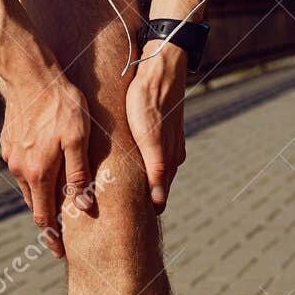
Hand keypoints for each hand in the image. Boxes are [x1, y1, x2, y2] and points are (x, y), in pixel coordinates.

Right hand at [0, 67, 91, 256]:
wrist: (30, 74)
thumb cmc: (62, 104)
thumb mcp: (79, 138)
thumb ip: (79, 174)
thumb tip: (85, 207)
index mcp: (38, 173)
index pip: (44, 217)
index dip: (53, 237)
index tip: (60, 252)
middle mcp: (21, 169)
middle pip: (34, 206)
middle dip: (47, 223)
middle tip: (61, 238)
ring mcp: (12, 156)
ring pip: (28, 188)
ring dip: (40, 201)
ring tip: (55, 210)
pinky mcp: (8, 144)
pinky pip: (23, 170)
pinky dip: (34, 180)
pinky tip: (45, 178)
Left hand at [126, 41, 188, 212]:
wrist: (161, 66)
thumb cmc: (150, 100)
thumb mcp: (150, 137)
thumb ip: (156, 169)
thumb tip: (158, 202)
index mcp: (168, 160)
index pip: (159, 197)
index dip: (146, 212)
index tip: (130, 228)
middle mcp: (171, 154)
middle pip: (157, 188)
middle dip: (144, 202)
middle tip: (123, 219)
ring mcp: (168, 142)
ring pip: (155, 172)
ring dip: (144, 185)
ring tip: (125, 198)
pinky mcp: (162, 130)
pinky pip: (153, 156)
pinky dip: (145, 167)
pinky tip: (135, 167)